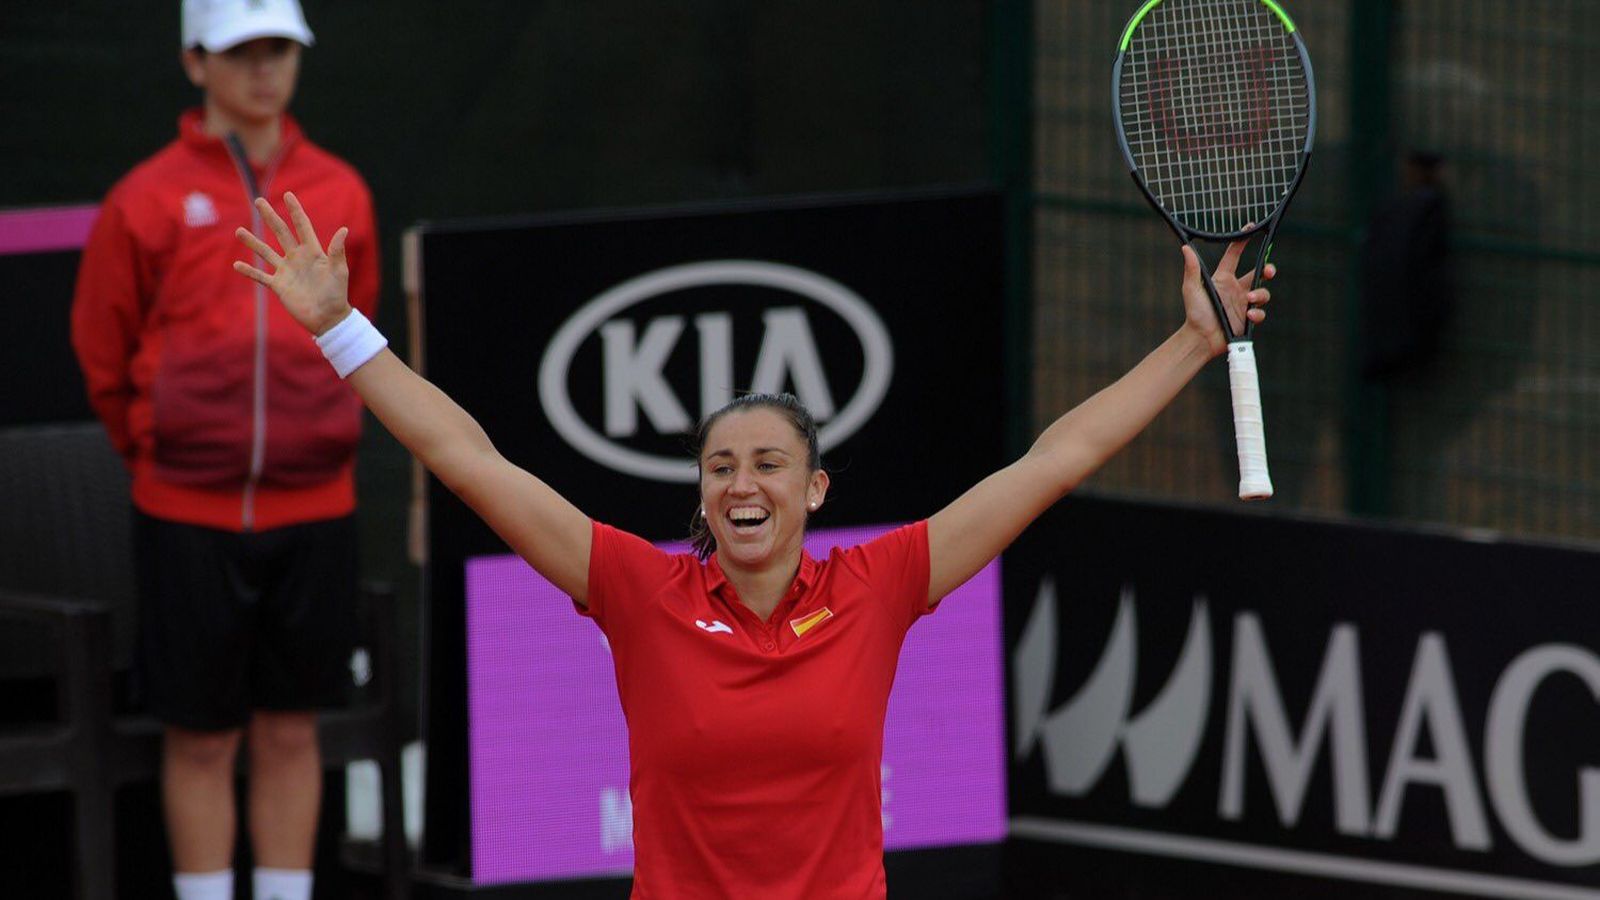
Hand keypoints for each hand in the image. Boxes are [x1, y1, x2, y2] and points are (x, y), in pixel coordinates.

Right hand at [232, 192, 351, 335]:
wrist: (328, 318)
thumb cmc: (337, 294)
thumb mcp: (338, 271)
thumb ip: (337, 251)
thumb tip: (344, 229)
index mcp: (313, 252)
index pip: (302, 226)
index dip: (295, 211)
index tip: (288, 194)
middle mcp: (297, 258)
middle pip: (281, 232)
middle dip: (270, 216)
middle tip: (258, 200)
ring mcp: (286, 271)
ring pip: (266, 252)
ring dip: (253, 242)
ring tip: (238, 231)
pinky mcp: (279, 286)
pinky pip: (261, 276)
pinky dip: (249, 271)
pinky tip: (236, 264)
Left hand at [1181, 236, 1273, 357]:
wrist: (1200, 338)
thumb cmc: (1194, 313)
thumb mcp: (1191, 289)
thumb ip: (1192, 269)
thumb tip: (1185, 248)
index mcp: (1223, 278)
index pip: (1235, 255)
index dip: (1243, 240)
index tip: (1251, 228)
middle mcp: (1236, 288)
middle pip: (1258, 273)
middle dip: (1268, 269)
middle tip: (1269, 271)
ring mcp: (1243, 303)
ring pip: (1263, 293)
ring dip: (1260, 295)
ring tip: (1249, 301)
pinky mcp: (1248, 318)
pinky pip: (1260, 313)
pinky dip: (1257, 314)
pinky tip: (1249, 317)